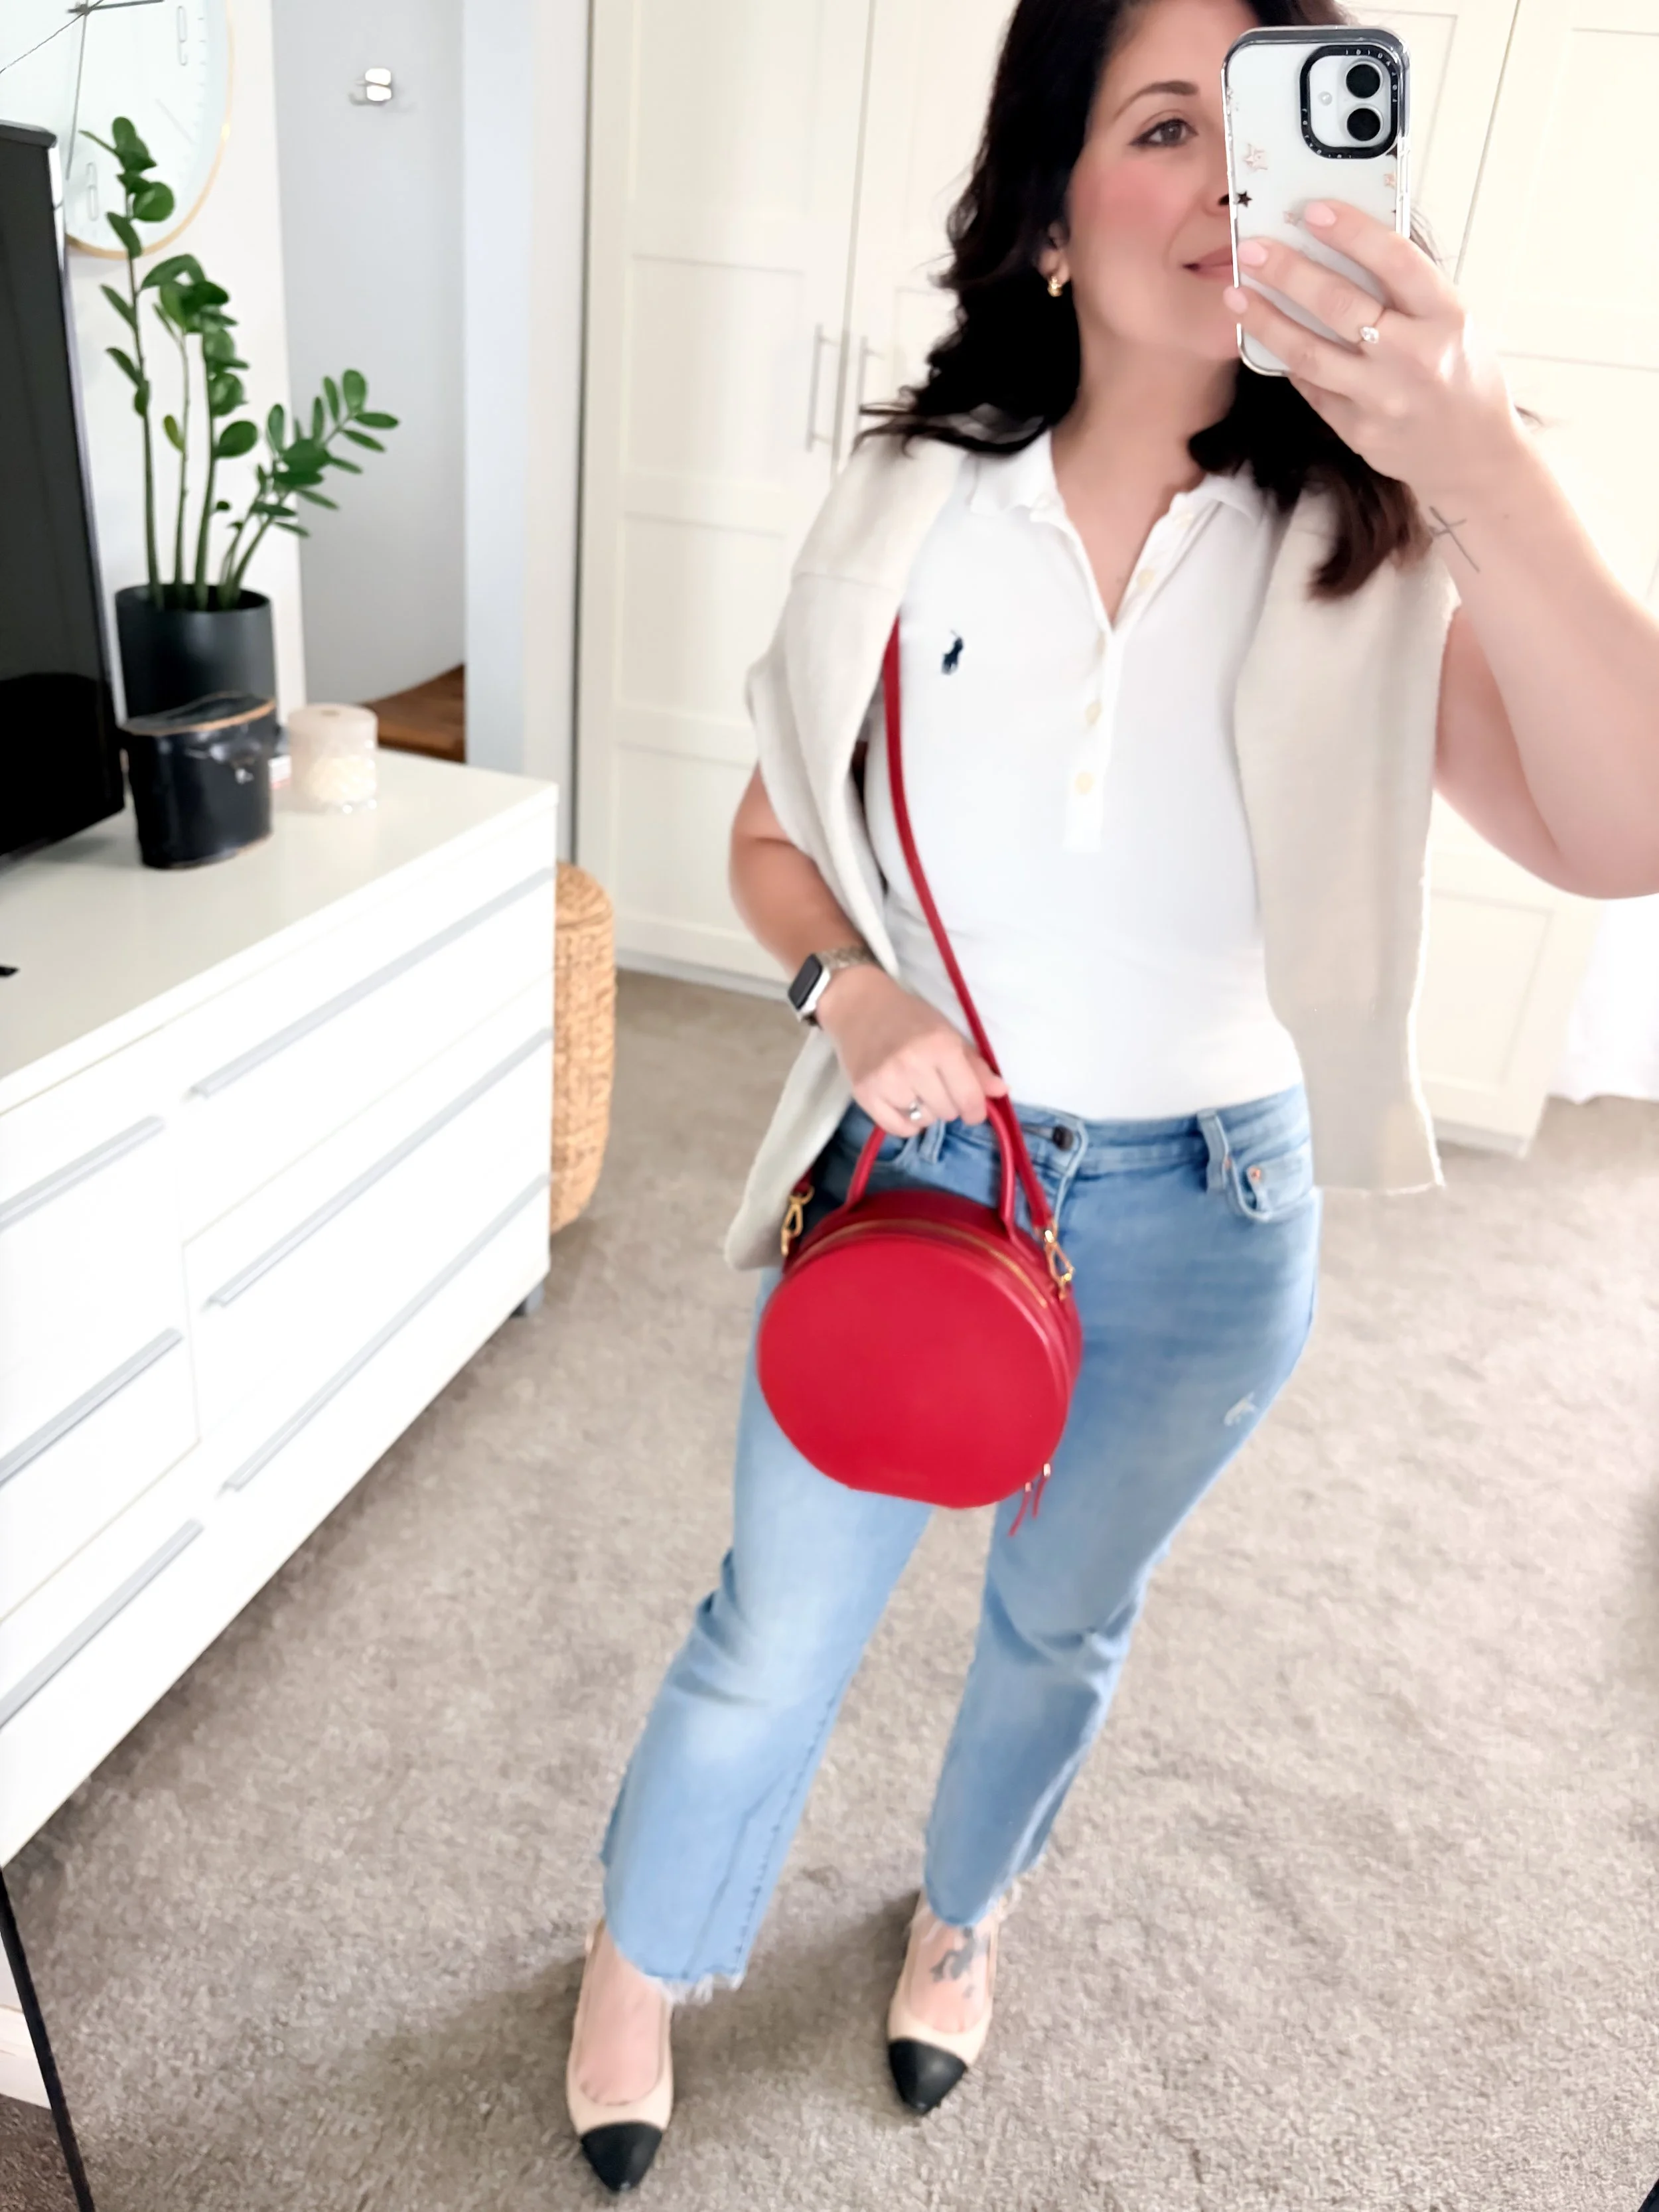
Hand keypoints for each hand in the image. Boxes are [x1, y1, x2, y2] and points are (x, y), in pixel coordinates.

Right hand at [815, 965, 1007, 1137]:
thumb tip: (1002, 1091)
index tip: (973, 1109)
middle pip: (948, 1112)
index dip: (976, 1110)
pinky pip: (897, 1128)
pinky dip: (906, 1122)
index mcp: (940, 1046)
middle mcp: (913, 1065)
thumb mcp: (947, 1033)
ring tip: (917, 1090)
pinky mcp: (864, 1095)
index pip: (969, 1098)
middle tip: (937, 1086)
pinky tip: (904, 1103)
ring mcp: (886, 1082)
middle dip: (949, 1104)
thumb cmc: (909, 1017)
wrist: (859, 1007)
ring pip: (924, 1121)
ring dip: (927, 1111)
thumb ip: (975, 1065)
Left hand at [1223, 198, 1521, 500]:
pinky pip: (1312, 387)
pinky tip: (1264, 337)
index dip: (1351, 232)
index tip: (1313, 211)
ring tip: (1236, 294)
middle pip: (1339, 306)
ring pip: (1310, 353)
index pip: (1395, 262)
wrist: (1475, 456)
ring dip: (1266, 321)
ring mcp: (1382, 399)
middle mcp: (1413, 357)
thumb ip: (1408, 291)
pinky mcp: (1357, 430)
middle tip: (1252, 249)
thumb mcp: (1453, 322)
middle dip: (1289, 272)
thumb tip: (1345, 244)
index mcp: (1446, 317)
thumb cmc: (1462, 375)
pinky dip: (1288, 360)